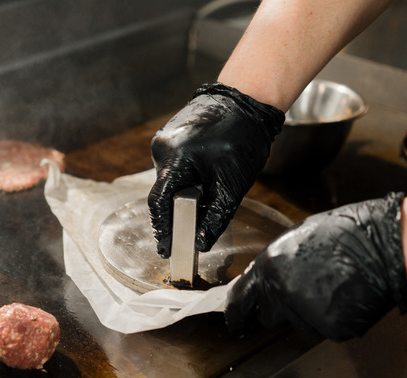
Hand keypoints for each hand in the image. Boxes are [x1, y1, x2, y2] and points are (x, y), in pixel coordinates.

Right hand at [148, 83, 284, 257]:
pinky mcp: (170, 136)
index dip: (162, 230)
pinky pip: (173, 165)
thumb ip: (215, 215)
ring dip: (184, 191)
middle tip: (196, 225)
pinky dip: (186, 177)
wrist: (246, 98)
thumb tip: (202, 242)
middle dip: (179, 209)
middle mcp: (162, 148)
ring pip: (169, 179)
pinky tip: (205, 175)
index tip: (166, 249)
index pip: (159, 204)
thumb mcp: (233, 183)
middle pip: (163, 192)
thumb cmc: (243, 137)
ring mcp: (163, 139)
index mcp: (174, 158)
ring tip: (209, 190)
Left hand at [224, 193, 406, 341]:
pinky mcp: (332, 327)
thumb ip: (274, 264)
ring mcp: (307, 312)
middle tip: (305, 294)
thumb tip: (263, 281)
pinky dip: (337, 319)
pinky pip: (327, 330)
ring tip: (333, 286)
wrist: (386, 244)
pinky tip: (347, 297)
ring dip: (312, 313)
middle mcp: (282, 292)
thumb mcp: (296, 238)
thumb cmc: (347, 233)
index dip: (237, 315)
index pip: (239, 302)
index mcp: (268, 267)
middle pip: (270, 317)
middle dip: (281, 311)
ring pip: (300, 324)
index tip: (237, 323)